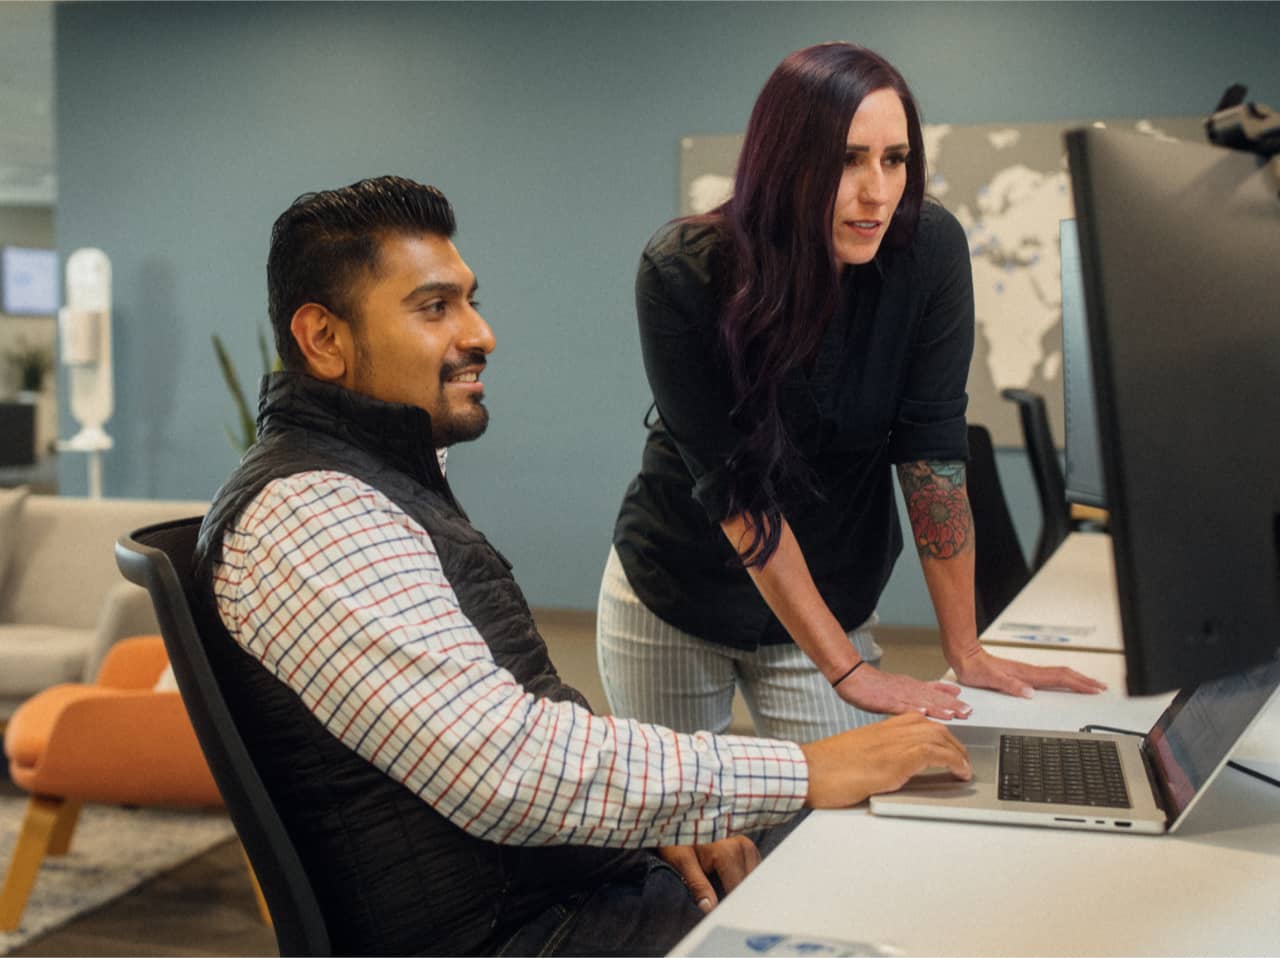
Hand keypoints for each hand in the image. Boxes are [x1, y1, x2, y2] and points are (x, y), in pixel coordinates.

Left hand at [657, 835, 761, 912]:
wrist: (676, 818)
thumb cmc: (677, 838)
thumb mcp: (682, 861)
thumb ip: (697, 885)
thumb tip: (710, 909)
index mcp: (728, 851)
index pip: (738, 888)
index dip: (730, 905)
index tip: (720, 914)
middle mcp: (742, 845)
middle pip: (748, 883)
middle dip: (736, 897)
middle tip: (720, 906)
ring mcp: (746, 844)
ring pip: (752, 876)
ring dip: (740, 887)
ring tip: (723, 893)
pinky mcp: (746, 846)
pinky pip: (752, 868)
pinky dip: (742, 878)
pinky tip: (728, 883)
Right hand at [799, 712, 970, 807]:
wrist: (808, 772)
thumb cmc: (823, 770)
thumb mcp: (854, 758)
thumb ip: (874, 758)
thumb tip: (887, 770)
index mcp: (877, 729)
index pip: (916, 720)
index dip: (937, 730)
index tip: (949, 742)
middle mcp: (887, 731)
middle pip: (931, 725)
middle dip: (952, 741)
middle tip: (962, 758)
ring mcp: (892, 743)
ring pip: (937, 735)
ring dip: (958, 751)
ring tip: (965, 767)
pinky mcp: (895, 760)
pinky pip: (935, 753)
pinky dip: (953, 762)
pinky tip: (959, 773)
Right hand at [835, 663, 971, 719]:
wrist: (852, 677)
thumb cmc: (874, 685)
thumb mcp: (904, 685)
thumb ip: (925, 689)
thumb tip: (946, 691)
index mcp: (912, 687)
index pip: (936, 694)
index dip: (953, 701)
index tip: (968, 708)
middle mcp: (908, 689)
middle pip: (932, 698)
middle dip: (951, 706)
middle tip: (967, 712)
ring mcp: (897, 694)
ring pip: (920, 702)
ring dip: (937, 708)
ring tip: (952, 715)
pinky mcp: (884, 700)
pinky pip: (900, 705)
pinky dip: (911, 708)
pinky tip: (922, 713)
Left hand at [949, 646, 1106, 697]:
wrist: (965, 656)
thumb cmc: (974, 668)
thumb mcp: (990, 679)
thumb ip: (1009, 686)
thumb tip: (1029, 693)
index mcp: (1026, 674)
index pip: (1058, 678)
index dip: (1078, 684)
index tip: (1094, 689)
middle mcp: (1029, 672)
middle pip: (1064, 674)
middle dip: (1084, 681)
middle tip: (1101, 687)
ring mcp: (1027, 672)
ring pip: (1058, 674)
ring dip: (1077, 679)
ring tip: (1090, 684)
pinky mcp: (1023, 673)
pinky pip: (1049, 676)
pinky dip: (1063, 679)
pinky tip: (1064, 683)